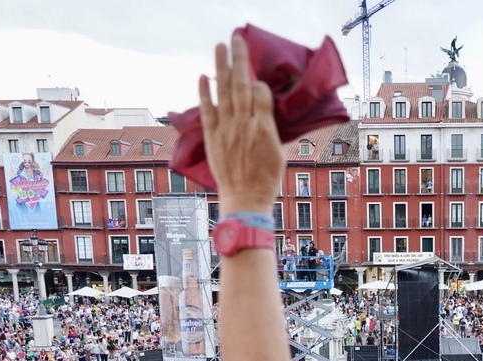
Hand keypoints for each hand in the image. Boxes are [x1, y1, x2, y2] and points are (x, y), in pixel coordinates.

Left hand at [198, 36, 282, 212]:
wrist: (245, 198)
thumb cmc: (266, 179)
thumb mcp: (278, 152)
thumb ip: (270, 128)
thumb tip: (265, 113)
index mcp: (264, 127)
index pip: (260, 93)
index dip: (259, 84)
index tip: (259, 82)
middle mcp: (244, 123)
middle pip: (242, 84)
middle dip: (239, 59)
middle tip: (236, 39)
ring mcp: (226, 128)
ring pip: (224, 90)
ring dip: (221, 66)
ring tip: (220, 46)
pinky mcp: (212, 136)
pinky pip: (207, 109)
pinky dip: (204, 92)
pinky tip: (204, 76)